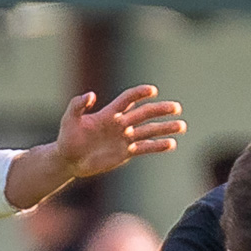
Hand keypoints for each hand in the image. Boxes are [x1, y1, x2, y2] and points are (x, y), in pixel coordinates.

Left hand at [54, 85, 183, 178]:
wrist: (70, 159)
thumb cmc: (68, 137)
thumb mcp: (69, 119)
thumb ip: (78, 105)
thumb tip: (91, 95)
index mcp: (109, 113)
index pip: (128, 99)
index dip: (139, 94)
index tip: (152, 91)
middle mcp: (120, 124)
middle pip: (144, 114)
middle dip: (160, 110)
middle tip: (177, 108)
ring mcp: (125, 138)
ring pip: (149, 131)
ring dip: (165, 128)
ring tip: (182, 126)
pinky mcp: (126, 152)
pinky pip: (145, 147)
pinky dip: (158, 146)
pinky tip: (171, 144)